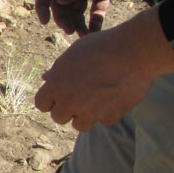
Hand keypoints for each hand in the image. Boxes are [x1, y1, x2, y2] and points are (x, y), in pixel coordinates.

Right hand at [34, 0, 133, 35]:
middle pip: (61, 6)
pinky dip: (95, 22)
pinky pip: (95, 11)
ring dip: (78, 23)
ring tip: (83, 36)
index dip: (42, 6)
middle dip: (64, 19)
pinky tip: (95, 32)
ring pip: (77, 11)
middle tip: (71, 30)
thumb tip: (59, 2)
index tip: (45, 21)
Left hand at [34, 7, 173, 129]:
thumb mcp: (73, 54)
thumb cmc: (101, 47)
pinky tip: (115, 98)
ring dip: (86, 116)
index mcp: (55, 86)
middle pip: (59, 117)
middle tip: (81, 96)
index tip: (60, 95)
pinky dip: (109, 113)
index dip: (51, 100)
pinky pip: (105, 121)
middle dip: (67, 109)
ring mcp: (89, 111)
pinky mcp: (110, 116)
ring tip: (96, 100)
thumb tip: (45, 78)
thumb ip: (58, 71)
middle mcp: (69, 102)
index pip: (41, 104)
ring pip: (79, 125)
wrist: (131, 51)